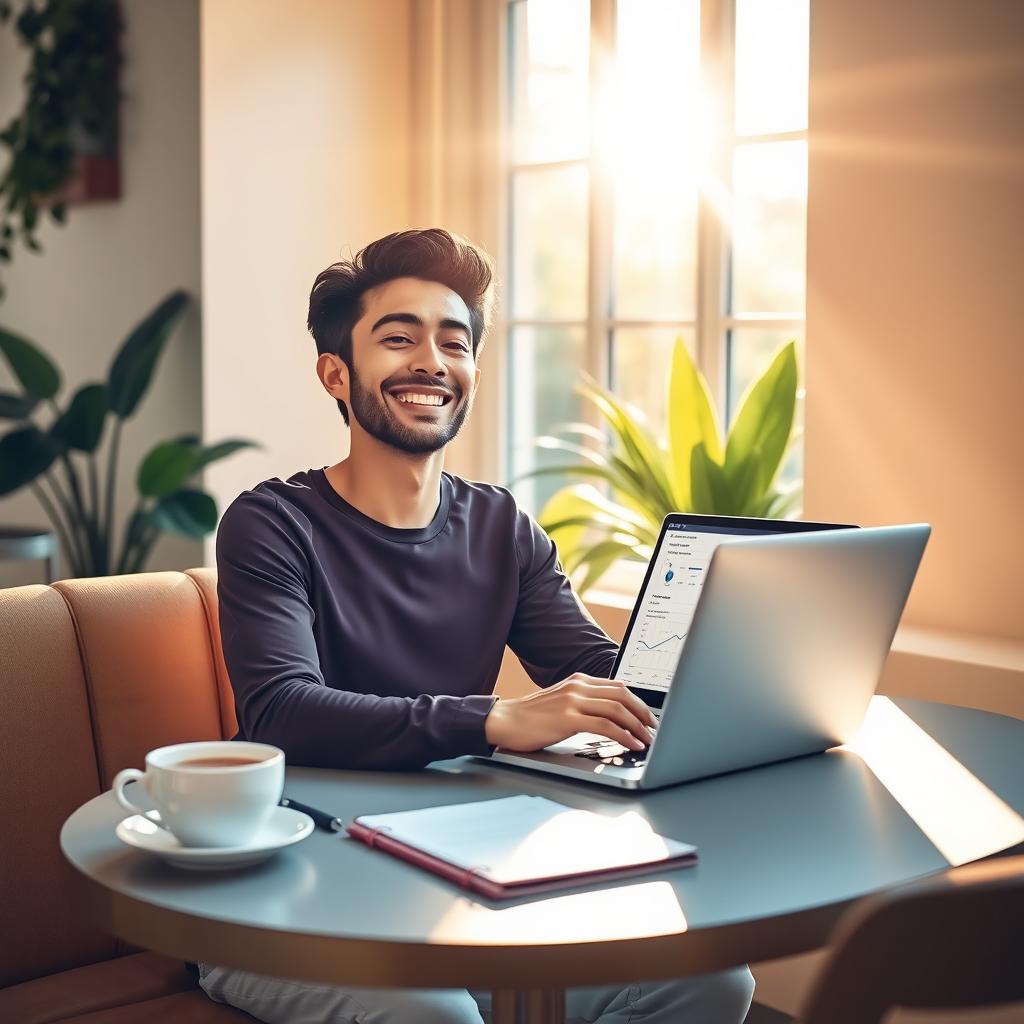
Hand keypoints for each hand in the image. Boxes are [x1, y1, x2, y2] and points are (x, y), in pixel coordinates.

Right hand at [484, 673, 656, 752]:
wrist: (504, 721)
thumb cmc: (532, 718)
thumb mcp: (562, 703)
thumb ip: (584, 702)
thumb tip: (612, 712)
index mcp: (578, 681)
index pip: (618, 687)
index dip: (639, 702)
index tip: (649, 718)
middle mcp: (578, 686)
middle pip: (623, 695)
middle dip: (643, 713)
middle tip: (654, 729)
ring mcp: (573, 701)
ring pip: (617, 709)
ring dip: (638, 726)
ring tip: (648, 740)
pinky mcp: (568, 718)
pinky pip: (605, 725)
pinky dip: (624, 736)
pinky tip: (632, 744)